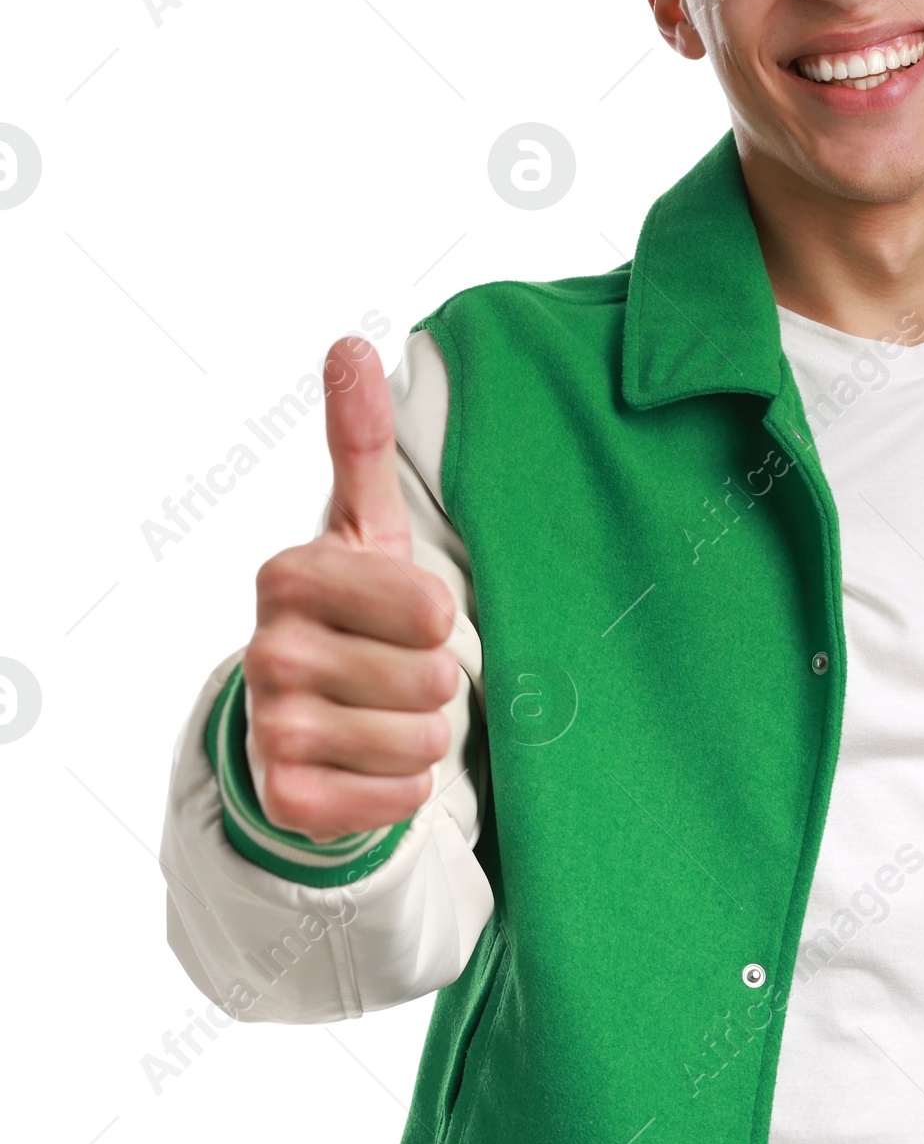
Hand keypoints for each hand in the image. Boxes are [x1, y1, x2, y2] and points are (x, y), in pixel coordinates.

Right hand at [241, 336, 458, 842]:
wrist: (309, 717)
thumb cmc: (356, 612)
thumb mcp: (363, 526)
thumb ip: (360, 442)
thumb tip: (351, 343)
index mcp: (289, 575)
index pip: (426, 604)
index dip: (438, 616)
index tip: (410, 614)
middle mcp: (266, 650)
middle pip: (429, 678)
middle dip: (438, 681)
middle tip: (400, 673)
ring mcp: (269, 727)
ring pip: (419, 741)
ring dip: (426, 734)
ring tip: (390, 714)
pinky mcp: (286, 796)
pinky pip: (397, 800)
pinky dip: (406, 788)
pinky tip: (375, 764)